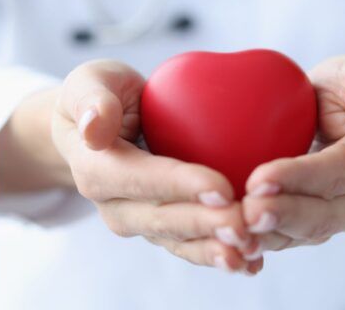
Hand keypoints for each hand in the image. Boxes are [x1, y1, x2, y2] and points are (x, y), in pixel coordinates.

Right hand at [0, 59, 261, 274]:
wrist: (97, 127)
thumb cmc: (100, 96)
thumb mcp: (90, 83)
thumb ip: (91, 99)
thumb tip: (95, 128)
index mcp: (97, 169)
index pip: (141, 179)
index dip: (180, 186)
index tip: (221, 188)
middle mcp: (116, 205)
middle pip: (163, 220)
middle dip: (205, 225)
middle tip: (245, 225)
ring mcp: (139, 221)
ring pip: (178, 241)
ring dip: (214, 250)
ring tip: (251, 252)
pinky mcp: (162, 228)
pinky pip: (190, 245)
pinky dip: (220, 255)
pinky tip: (253, 262)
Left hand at [240, 55, 344, 258]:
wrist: (341, 113)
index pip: (336, 174)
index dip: (300, 178)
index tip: (260, 177)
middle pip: (321, 217)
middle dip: (281, 217)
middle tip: (245, 212)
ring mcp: (332, 218)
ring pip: (298, 236)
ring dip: (264, 237)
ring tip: (230, 230)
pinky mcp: (305, 227)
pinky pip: (280, 238)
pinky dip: (255, 241)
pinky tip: (226, 238)